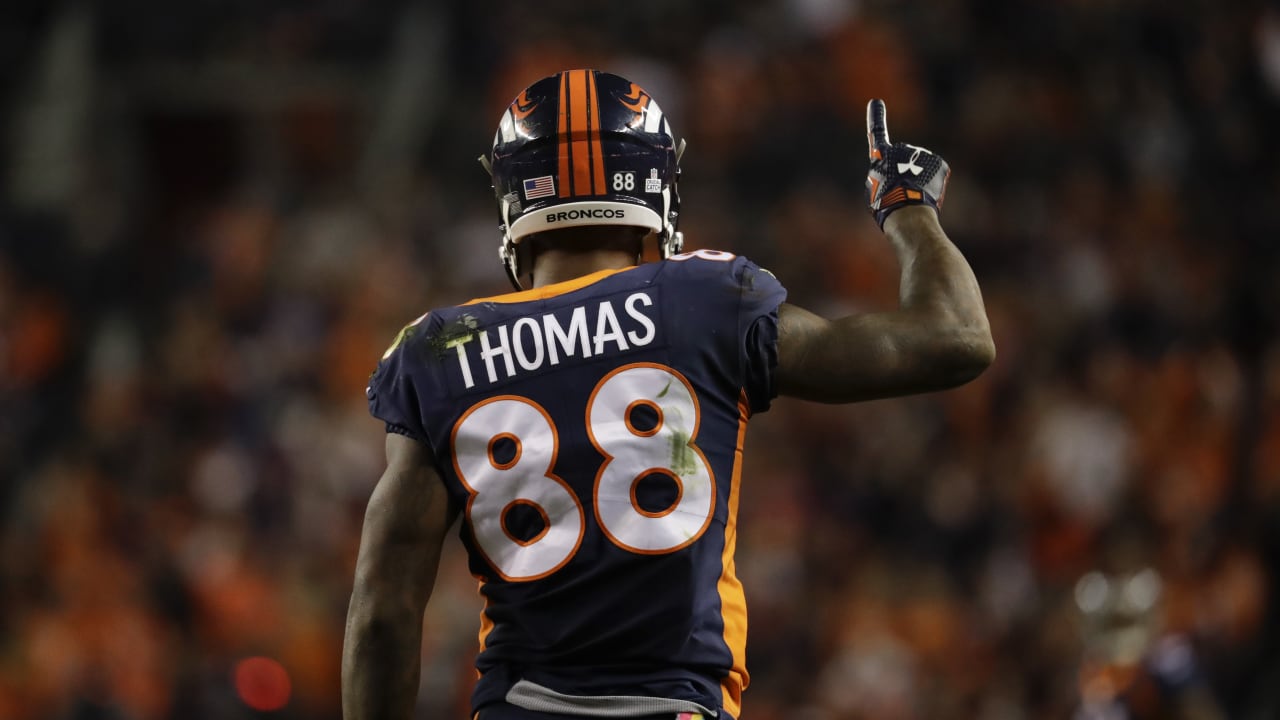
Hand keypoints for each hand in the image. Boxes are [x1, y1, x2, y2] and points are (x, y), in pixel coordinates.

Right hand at [865, 99, 949, 228]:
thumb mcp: (874, 191)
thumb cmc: (886, 206)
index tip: (876, 102)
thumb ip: (883, 176)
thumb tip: (897, 175)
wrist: (908, 213)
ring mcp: (922, 154)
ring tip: (912, 196)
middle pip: (903, 159)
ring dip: (917, 179)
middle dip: (903, 171)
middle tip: (900, 191)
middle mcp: (902, 149)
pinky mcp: (938, 162)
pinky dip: (930, 183)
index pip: (877, 133)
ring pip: (920, 167)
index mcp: (881, 156)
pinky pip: (933, 173)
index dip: (876, 118)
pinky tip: (926, 195)